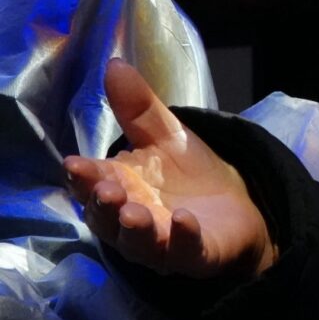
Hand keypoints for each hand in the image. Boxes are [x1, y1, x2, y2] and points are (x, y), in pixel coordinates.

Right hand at [63, 58, 275, 278]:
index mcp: (120, 189)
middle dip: (103, 205)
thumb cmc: (192, 176)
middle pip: (107, 218)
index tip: (76, 164)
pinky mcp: (195, 255)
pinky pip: (184, 250)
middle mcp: (131, 220)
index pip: (92, 184)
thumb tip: (114, 64)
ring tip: (134, 212)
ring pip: (139, 242)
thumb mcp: (167, 136)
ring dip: (134, 228)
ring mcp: (161, 242)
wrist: (241, 209)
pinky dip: (182, 237)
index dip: (83, 177)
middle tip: (106, 190)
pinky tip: (184, 220)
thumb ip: (139, 108)